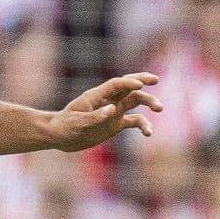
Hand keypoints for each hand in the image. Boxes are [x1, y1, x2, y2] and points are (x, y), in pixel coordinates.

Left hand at [46, 74, 160, 151]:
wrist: (60, 137)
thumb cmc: (64, 127)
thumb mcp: (77, 122)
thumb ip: (95, 116)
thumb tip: (113, 109)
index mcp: (97, 96)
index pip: (116, 84)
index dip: (129, 82)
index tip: (141, 84)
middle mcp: (108, 101)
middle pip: (129, 87)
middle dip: (143, 81)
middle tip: (156, 80)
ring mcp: (113, 112)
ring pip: (135, 102)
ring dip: (148, 102)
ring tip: (159, 108)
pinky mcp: (115, 124)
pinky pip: (133, 122)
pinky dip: (143, 125)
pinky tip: (149, 133)